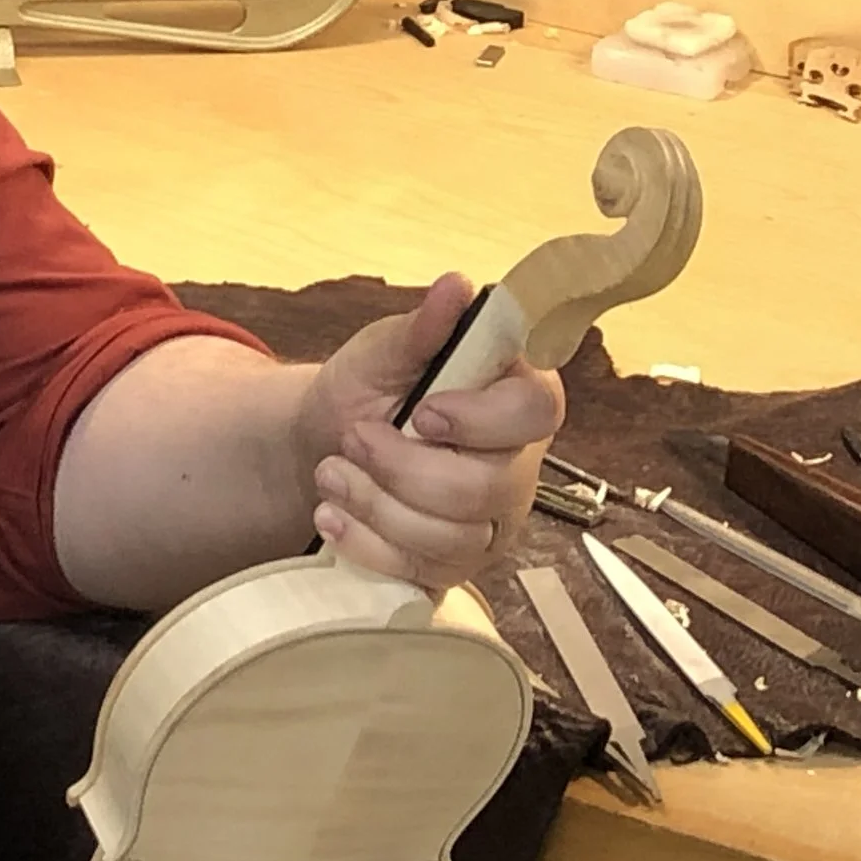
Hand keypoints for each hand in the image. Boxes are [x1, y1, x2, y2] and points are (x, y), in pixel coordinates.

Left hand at [299, 272, 566, 591]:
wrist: (322, 444)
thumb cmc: (367, 389)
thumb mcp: (382, 350)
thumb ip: (421, 327)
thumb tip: (456, 286)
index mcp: (514, 396)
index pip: (537, 410)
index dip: (482, 419)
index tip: (424, 411)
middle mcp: (517, 465)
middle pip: (485, 488)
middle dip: (402, 468)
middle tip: (353, 439)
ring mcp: (490, 523)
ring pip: (452, 538)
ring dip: (376, 505)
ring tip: (331, 472)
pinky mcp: (456, 566)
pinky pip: (423, 574)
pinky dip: (367, 546)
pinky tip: (333, 516)